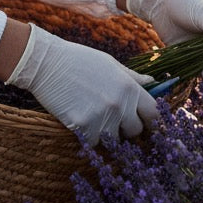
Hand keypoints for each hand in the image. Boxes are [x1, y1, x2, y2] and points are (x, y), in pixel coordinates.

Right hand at [7, 25, 158, 145]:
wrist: (47, 63)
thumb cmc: (80, 60)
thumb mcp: (111, 64)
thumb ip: (133, 78)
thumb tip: (153, 82)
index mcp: (130, 87)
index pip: (154, 114)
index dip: (150, 120)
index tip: (143, 122)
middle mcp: (120, 104)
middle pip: (135, 131)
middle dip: (126, 128)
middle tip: (112, 119)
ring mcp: (102, 117)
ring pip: (114, 140)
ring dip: (106, 133)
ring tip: (93, 116)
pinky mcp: (83, 126)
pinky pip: (93, 142)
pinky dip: (88, 136)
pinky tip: (80, 119)